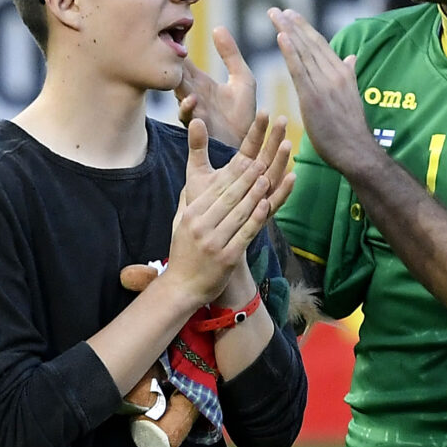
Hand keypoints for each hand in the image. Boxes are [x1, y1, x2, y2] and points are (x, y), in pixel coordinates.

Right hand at [166, 111, 292, 304]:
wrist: (182, 288)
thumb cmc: (183, 254)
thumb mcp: (178, 224)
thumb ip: (187, 204)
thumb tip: (191, 183)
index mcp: (191, 215)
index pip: (216, 189)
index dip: (234, 173)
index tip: (248, 158)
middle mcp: (202, 227)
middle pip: (229, 197)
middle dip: (247, 177)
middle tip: (262, 160)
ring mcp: (215, 242)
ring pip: (239, 213)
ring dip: (255, 193)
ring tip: (267, 177)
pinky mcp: (228, 257)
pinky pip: (245, 234)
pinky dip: (256, 218)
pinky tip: (266, 204)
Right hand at [175, 25, 257, 149]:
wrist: (250, 145)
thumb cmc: (245, 115)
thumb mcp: (242, 80)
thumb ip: (231, 55)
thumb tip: (217, 27)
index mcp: (200, 82)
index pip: (182, 60)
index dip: (175, 46)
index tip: (169, 28)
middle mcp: (192, 95)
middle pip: (175, 74)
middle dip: (168, 62)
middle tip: (161, 45)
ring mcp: (193, 111)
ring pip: (177, 93)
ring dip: (175, 83)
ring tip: (175, 71)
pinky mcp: (199, 128)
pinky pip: (187, 117)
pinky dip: (187, 108)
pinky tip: (192, 99)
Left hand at [268, 8, 380, 177]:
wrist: (356, 150)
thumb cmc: (352, 130)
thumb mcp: (352, 97)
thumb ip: (349, 75)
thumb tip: (351, 57)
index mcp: (343, 73)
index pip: (320, 45)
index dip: (305, 29)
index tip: (292, 15)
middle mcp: (334, 74)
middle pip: (310, 43)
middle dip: (292, 25)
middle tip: (276, 11)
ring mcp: (324, 84)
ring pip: (303, 52)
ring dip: (287, 31)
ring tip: (274, 16)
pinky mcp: (313, 96)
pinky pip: (299, 69)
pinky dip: (290, 51)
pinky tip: (281, 36)